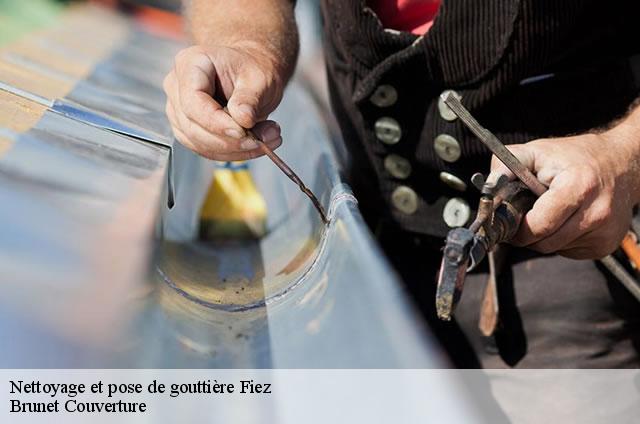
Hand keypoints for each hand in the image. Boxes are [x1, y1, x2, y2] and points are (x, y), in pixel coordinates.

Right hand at [163, 44, 285, 159]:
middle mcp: (177, 87)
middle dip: (230, 140)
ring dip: (235, 149)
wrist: (252, 74)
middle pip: (194, 126)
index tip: (243, 132)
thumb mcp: (259, 77)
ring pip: (200, 143)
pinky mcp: (188, 130)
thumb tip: (243, 120)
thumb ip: (250, 98)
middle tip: (264, 140)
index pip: (192, 101)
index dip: (216, 122)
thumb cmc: (253, 68)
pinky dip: (233, 153)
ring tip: (269, 139)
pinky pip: (207, 149)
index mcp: (191, 64)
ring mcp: (179, 110)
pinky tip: (256, 146)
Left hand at [490, 129, 639, 258]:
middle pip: (544, 243)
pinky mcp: (607, 243)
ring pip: (555, 249)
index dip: (517, 228)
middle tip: (522, 220)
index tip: (508, 223)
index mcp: (578, 186)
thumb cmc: (574, 157)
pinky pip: (569, 251)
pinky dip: (560, 240)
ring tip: (547, 214)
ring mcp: (604, 231)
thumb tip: (487, 188)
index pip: (538, 225)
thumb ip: (506, 165)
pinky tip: (565, 220)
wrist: (621, 164)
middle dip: (526, 235)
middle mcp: (596, 212)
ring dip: (543, 238)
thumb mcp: (537, 151)